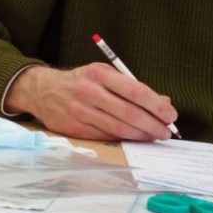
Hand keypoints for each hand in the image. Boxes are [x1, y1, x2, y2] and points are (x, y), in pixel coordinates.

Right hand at [4, 64, 176, 141]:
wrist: (42, 91)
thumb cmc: (80, 81)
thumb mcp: (104, 74)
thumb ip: (132, 87)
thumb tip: (163, 102)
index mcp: (99, 74)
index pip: (136, 91)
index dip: (157, 105)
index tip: (170, 114)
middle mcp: (89, 92)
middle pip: (130, 113)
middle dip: (153, 124)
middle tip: (167, 131)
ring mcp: (81, 112)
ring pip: (120, 128)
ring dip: (142, 135)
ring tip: (155, 136)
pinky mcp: (76, 128)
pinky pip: (107, 136)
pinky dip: (125, 138)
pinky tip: (135, 137)